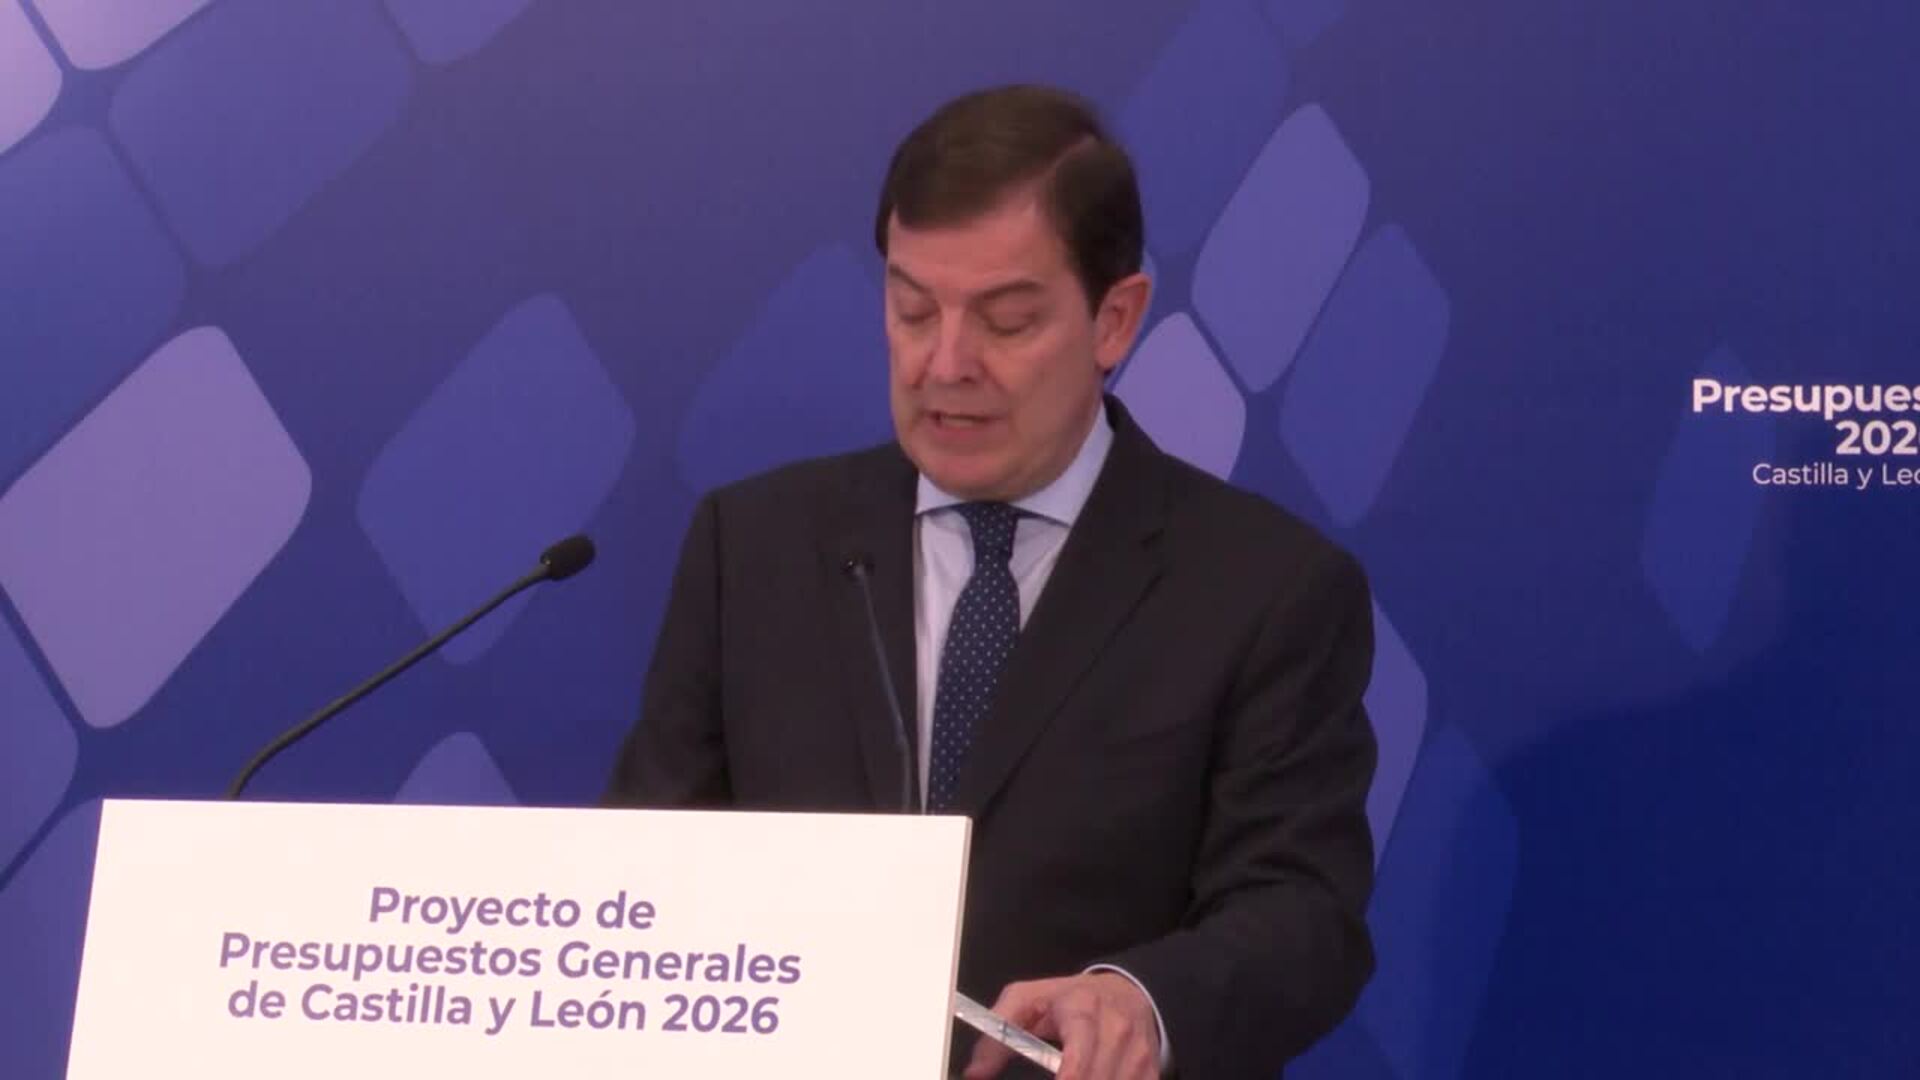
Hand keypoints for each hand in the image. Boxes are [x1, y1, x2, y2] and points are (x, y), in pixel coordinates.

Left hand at [963, 972, 1159, 1079]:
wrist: (1129, 992)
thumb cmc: (1071, 998)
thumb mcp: (1027, 999)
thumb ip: (998, 1031)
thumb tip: (974, 1073)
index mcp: (1083, 1012)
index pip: (1078, 1062)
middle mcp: (1116, 1033)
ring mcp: (1138, 1056)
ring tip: (1069, 1079)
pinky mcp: (1151, 1073)